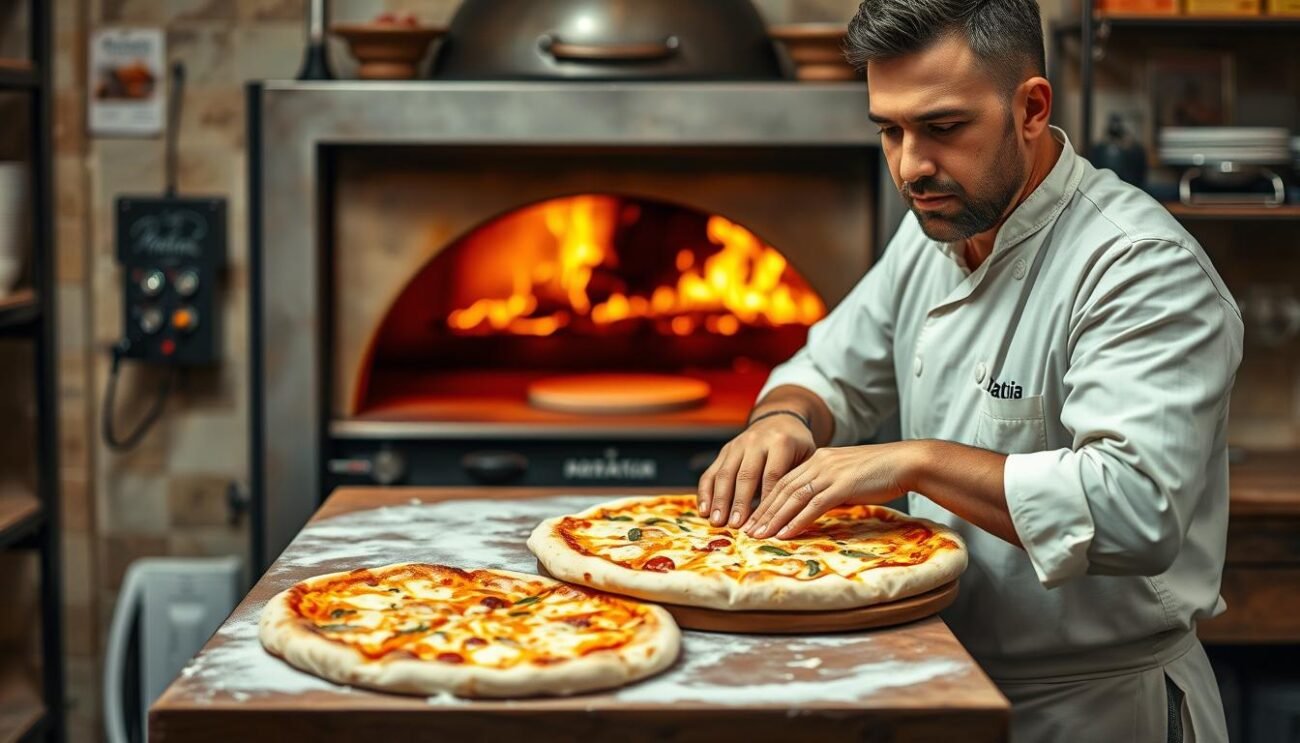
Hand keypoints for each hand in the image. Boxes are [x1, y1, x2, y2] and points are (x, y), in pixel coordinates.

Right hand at [697, 413, 815, 527]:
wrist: (780, 420)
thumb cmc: (797, 447)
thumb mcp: (806, 457)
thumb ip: (798, 480)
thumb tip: (791, 515)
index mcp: (780, 443)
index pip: (772, 475)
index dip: (767, 500)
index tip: (764, 522)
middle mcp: (756, 441)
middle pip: (746, 475)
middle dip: (739, 502)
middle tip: (736, 526)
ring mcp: (737, 445)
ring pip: (725, 474)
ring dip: (720, 500)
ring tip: (717, 522)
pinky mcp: (724, 451)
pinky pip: (711, 472)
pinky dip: (705, 492)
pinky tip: (704, 511)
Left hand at [742, 442, 917, 538]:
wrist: (906, 462)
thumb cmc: (882, 472)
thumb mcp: (848, 477)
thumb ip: (830, 487)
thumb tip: (817, 506)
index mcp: (819, 459)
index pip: (784, 481)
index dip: (767, 501)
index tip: (754, 518)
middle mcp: (819, 462)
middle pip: (782, 489)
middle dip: (763, 511)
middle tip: (747, 531)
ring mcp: (830, 473)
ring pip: (793, 497)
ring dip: (774, 518)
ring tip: (759, 536)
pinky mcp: (842, 485)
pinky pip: (814, 505)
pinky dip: (797, 521)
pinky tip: (784, 534)